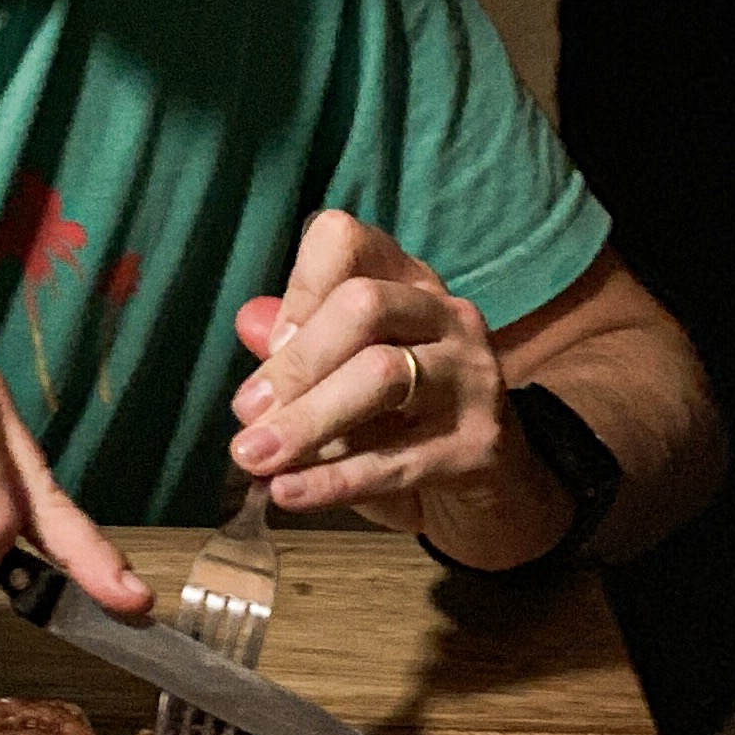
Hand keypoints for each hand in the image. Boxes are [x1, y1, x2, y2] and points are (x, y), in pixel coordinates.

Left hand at [230, 214, 575, 569]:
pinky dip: (333, 479)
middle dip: (295, 363)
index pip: (346, 241)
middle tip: (245, 416)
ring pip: (382, 375)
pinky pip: (397, 459)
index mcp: (406, 282)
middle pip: (362, 306)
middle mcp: (447, 315)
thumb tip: (249, 322)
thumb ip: (299, 351)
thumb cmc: (401, 422)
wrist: (489, 487)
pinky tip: (289, 493)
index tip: (269, 344)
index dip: (298, 289)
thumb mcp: (343, 380)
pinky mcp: (482, 444)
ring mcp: (472, 375)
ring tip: (253, 457)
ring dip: (307, 419)